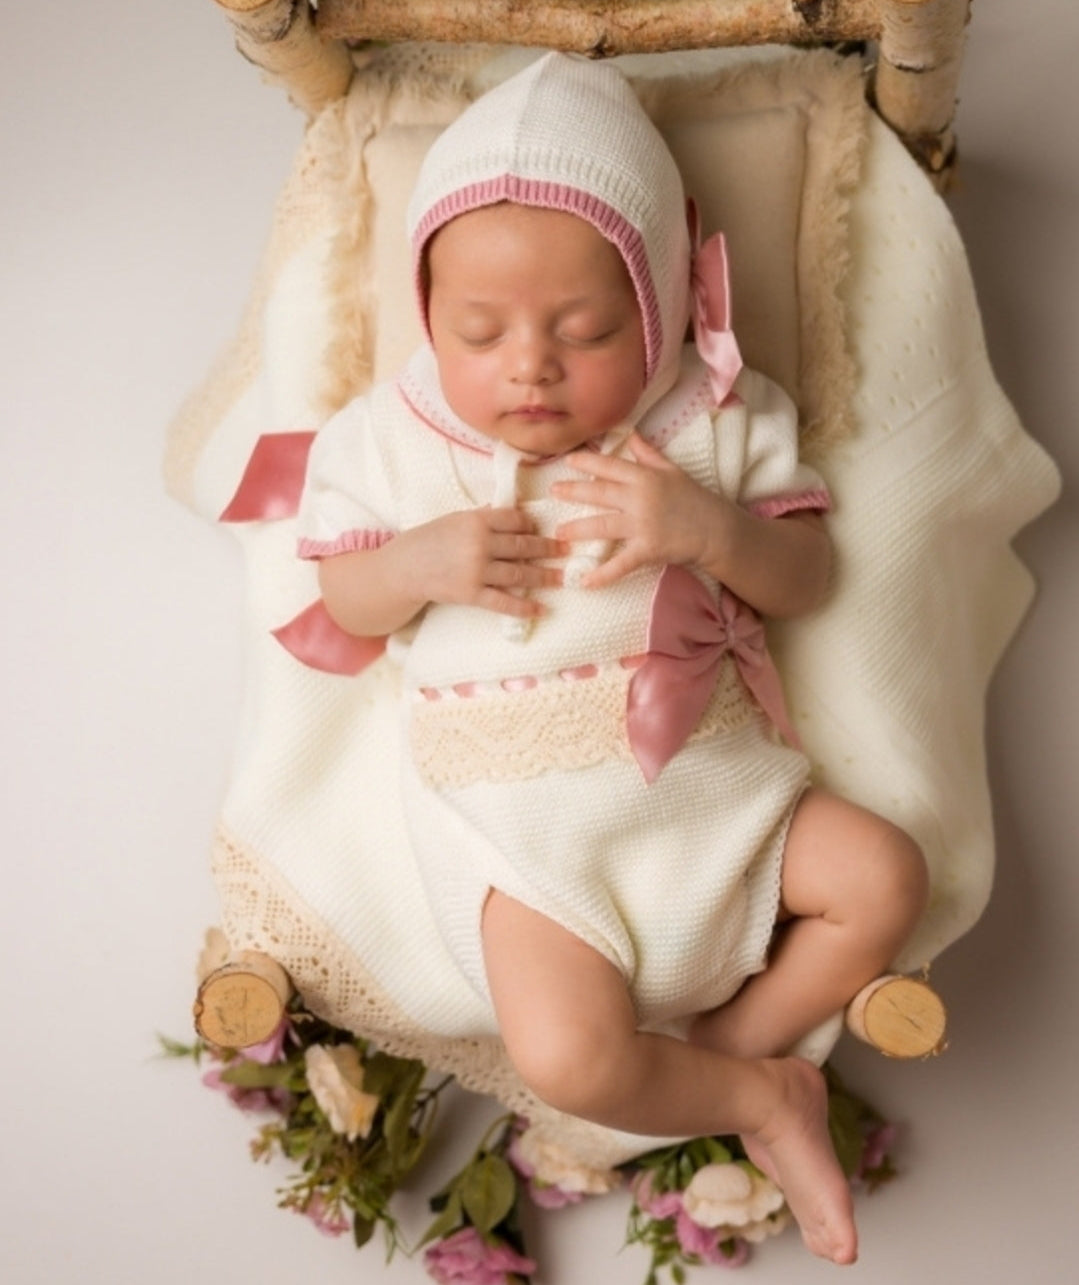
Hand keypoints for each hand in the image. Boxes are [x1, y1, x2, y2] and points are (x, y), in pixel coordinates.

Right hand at [404, 506, 564, 617]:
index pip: (515, 519)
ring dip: (545, 576)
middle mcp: (479, 543)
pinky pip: (503, 601)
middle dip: (548, 549)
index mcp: (476, 520)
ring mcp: (476, 570)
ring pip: (519, 573)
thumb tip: (514, 514)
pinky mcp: (471, 594)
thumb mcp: (455, 519)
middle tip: (566, 551)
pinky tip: (540, 608)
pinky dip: (523, 606)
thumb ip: (484, 518)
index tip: (543, 529)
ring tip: (562, 578)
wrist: (403, 568)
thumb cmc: (429, 540)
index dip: (532, 524)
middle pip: (523, 545)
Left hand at [552, 433, 729, 587]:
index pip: (611, 467)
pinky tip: (584, 582)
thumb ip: (649, 454)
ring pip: (604, 526)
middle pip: (601, 493)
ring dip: (579, 529)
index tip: (568, 460)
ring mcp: (643, 525)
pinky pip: (621, 564)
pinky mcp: (648, 549)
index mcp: (646, 478)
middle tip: (552, 491)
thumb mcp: (673, 470)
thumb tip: (631, 434)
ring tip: (558, 533)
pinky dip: (603, 574)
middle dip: (574, 491)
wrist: (717, 529)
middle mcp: (641, 499)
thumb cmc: (695, 499)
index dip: (588, 463)